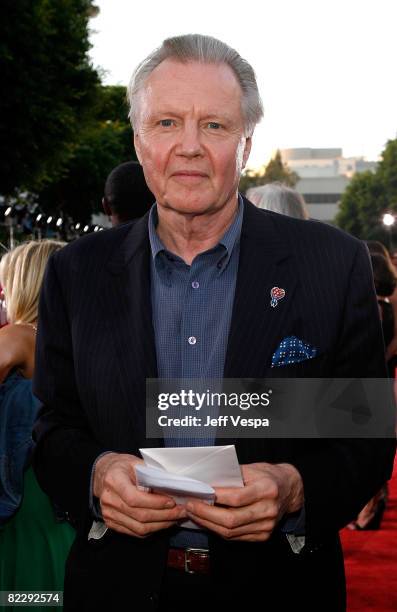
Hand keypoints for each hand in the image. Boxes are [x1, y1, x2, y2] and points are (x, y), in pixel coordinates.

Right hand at [93, 452, 186, 537]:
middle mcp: (109, 499)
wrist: (103, 474)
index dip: (155, 503)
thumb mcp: (135, 462)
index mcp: (114, 481)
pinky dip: (152, 529)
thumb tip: (170, 487)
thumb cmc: (122, 466)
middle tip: (181, 512)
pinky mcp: (111, 523)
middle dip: (164, 515)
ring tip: (175, 518)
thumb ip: (150, 474)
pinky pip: (134, 532)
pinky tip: (163, 523)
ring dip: (161, 525)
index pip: (134, 498)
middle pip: (139, 515)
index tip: (172, 502)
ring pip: (139, 527)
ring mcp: (109, 514)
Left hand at [185, 462, 303, 541]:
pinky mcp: (263, 536)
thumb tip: (205, 482)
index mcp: (267, 490)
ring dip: (208, 524)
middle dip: (206, 513)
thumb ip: (231, 476)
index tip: (200, 493)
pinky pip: (235, 537)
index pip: (237, 497)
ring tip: (194, 514)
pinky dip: (218, 530)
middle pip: (231, 519)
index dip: (216, 497)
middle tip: (190, 506)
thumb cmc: (267, 476)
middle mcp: (268, 510)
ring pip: (231, 531)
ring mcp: (266, 526)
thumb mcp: (252, 469)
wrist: (289, 489)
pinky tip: (207, 522)